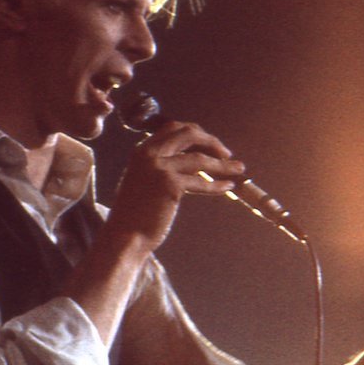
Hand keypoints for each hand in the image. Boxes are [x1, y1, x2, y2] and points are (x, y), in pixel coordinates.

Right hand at [102, 120, 245, 254]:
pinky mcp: (170, 185)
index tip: (210, 145)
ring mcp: (159, 168)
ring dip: (223, 165)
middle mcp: (149, 154)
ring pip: (200, 159)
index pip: (173, 127)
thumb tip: (190, 159)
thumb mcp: (143, 180)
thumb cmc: (135, 214)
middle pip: (188, 133)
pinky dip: (217, 185)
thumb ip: (160, 165)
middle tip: (227, 154)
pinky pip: (201, 182)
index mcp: (142, 150)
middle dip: (211, 141)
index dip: (196, 133)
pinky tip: (228, 187)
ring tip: (239, 169)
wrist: (124, 237)